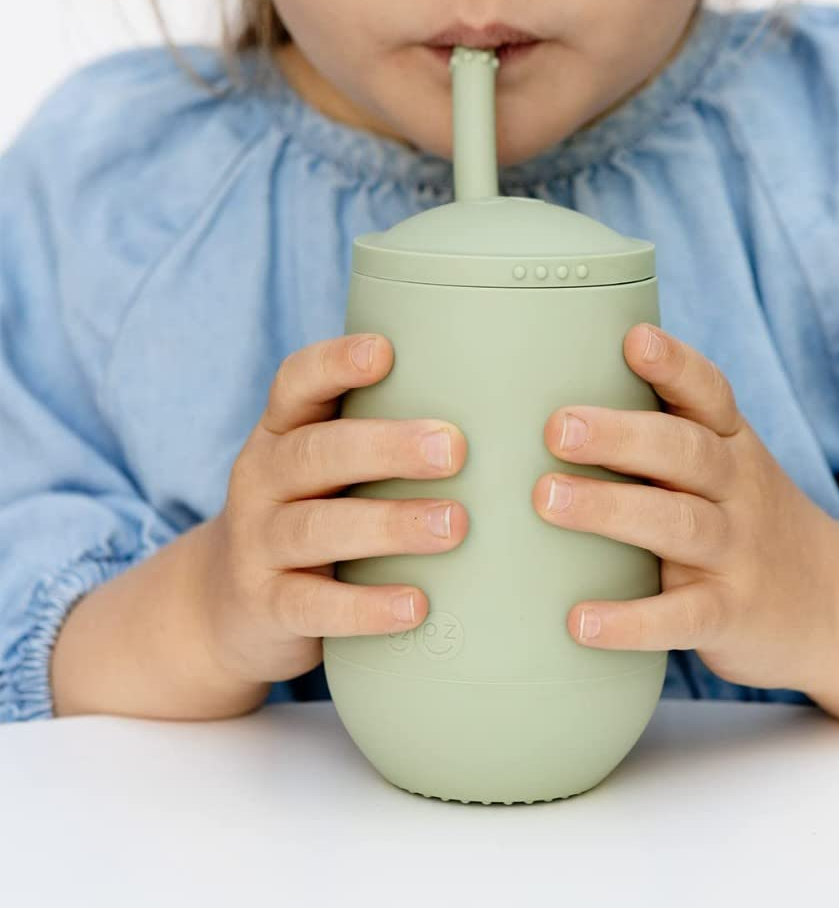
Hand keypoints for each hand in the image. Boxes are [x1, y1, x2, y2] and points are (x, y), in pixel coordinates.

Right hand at [199, 334, 467, 685]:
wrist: (225, 606)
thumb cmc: (308, 514)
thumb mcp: (322, 469)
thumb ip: (377, 438)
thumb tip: (493, 406)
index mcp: (281, 433)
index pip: (295, 384)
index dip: (334, 364)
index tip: (385, 351)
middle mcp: (261, 479)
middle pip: (317, 453)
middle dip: (387, 447)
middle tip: (454, 449)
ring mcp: (257, 543)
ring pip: (317, 527)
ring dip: (389, 524)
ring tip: (453, 525)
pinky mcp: (266, 605)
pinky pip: (313, 605)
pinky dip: (365, 607)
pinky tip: (415, 606)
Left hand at [532, 323, 838, 692]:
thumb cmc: (748, 521)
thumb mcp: (727, 466)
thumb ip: (664, 437)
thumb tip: (556, 403)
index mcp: (732, 445)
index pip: (710, 394)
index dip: (675, 365)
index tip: (634, 339)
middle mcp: (739, 490)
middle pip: (686, 452)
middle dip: (621, 436)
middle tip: (557, 427)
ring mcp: (739, 553)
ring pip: (678, 524)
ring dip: (610, 509)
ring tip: (546, 499)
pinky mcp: (731, 615)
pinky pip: (681, 616)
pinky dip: (631, 620)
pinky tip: (579, 621)